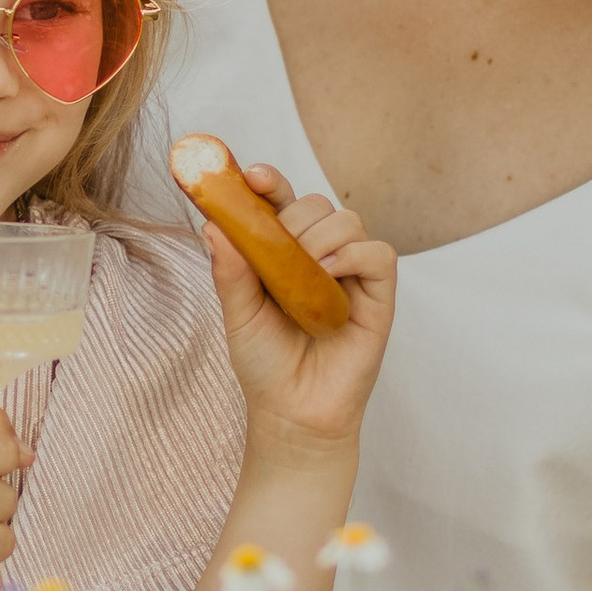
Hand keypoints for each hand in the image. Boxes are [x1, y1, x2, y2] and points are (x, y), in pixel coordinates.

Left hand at [202, 165, 395, 452]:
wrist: (292, 414)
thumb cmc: (265, 364)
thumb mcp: (238, 314)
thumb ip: (230, 270)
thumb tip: (212, 224)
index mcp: (284, 252)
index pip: (282, 201)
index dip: (269, 182)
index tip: (251, 176)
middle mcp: (320, 255)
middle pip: (317, 203)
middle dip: (293, 216)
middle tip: (276, 247)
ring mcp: (351, 273)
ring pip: (348, 220)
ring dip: (321, 235)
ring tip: (302, 270)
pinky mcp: (379, 296)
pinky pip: (379, 254)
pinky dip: (354, 254)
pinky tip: (329, 273)